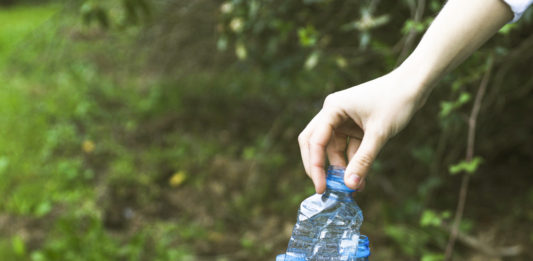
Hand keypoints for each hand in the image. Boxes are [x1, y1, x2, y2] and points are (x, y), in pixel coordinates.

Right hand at [298, 70, 423, 192]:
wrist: (415, 84)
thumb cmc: (396, 101)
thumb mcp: (379, 134)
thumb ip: (363, 160)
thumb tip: (349, 186)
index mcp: (332, 108)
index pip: (315, 141)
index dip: (315, 166)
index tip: (321, 188)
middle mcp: (333, 113)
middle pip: (314, 143)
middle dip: (318, 167)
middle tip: (323, 189)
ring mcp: (343, 119)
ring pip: (332, 148)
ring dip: (339, 168)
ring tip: (350, 189)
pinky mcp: (355, 125)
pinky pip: (347, 148)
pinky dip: (352, 162)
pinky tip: (360, 179)